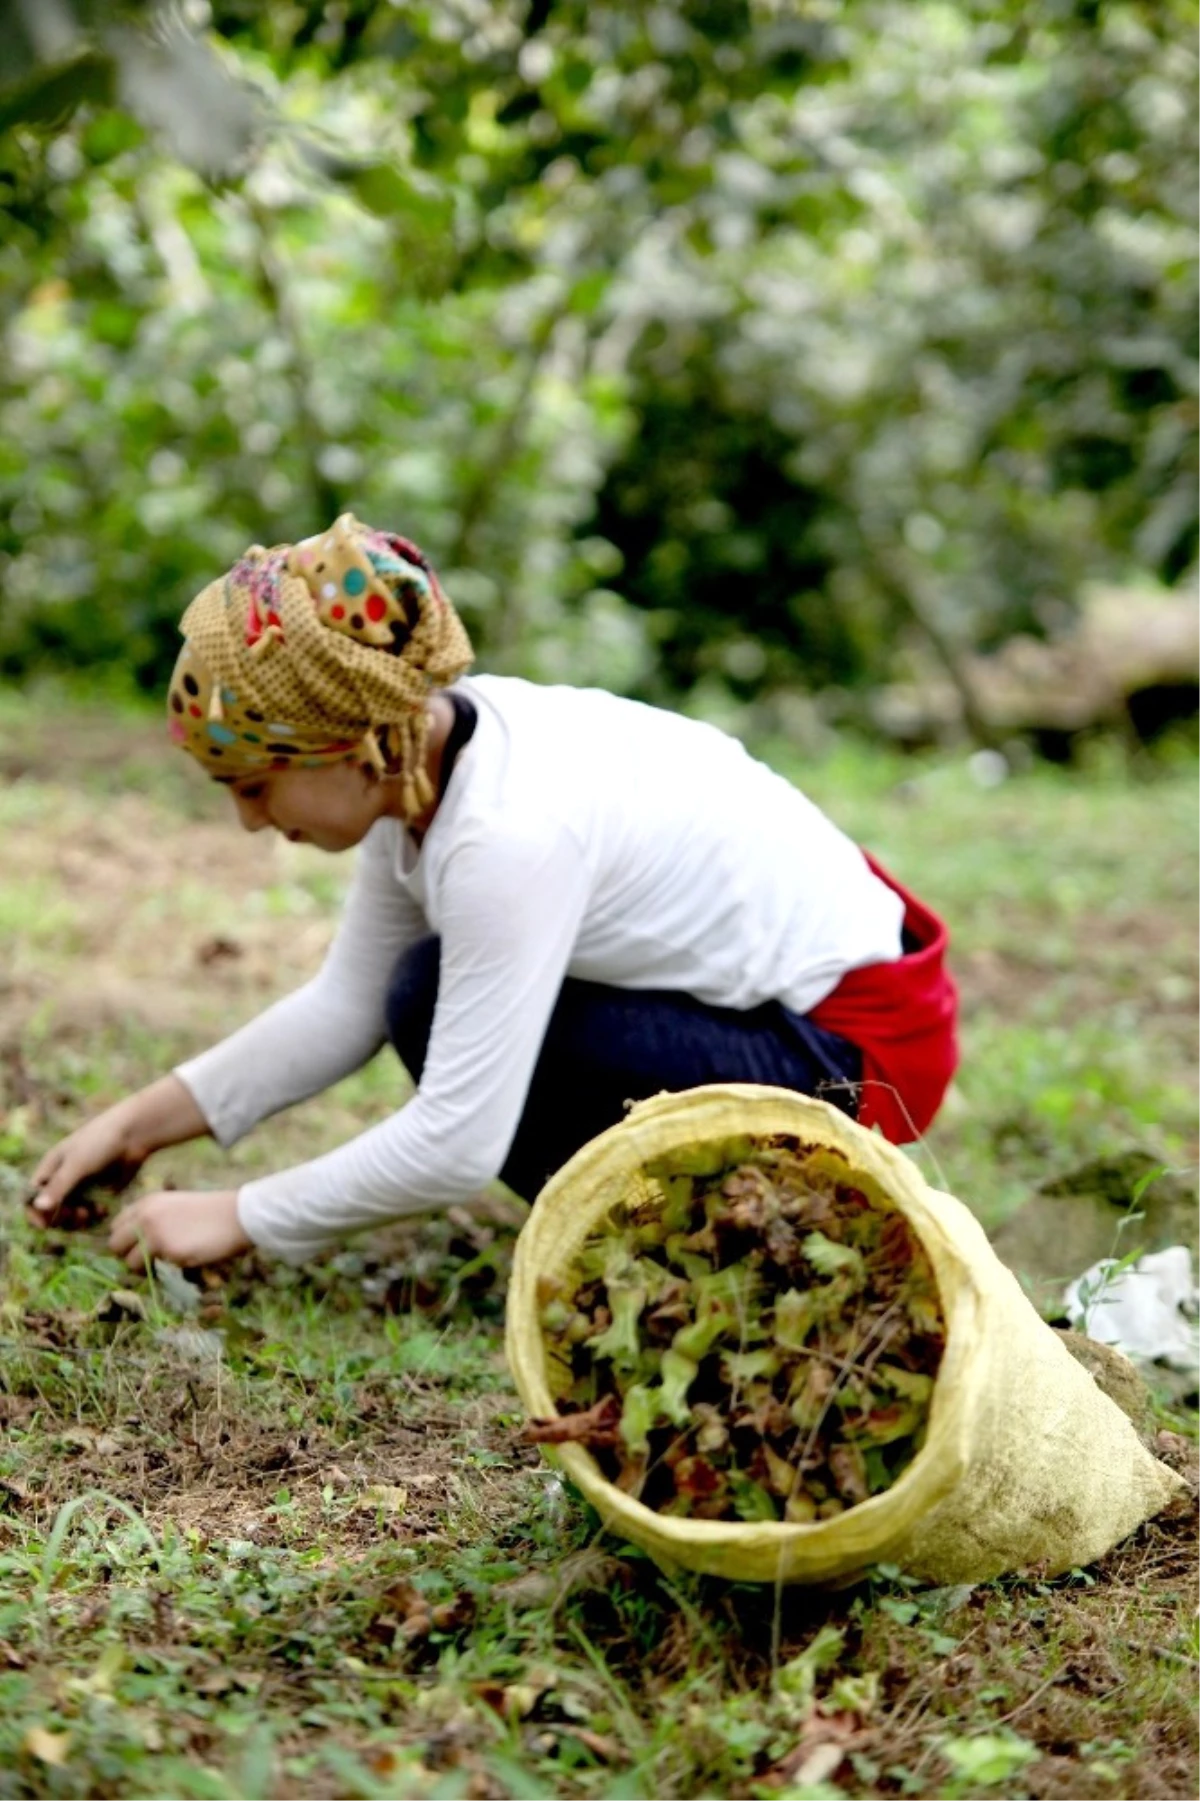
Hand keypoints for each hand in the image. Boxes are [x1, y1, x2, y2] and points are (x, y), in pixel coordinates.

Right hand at [29, 1106, 146, 1226]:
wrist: (133, 1134)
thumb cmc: (100, 1141)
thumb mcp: (77, 1164)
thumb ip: (59, 1186)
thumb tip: (38, 1207)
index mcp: (50, 1169)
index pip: (31, 1197)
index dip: (35, 1213)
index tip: (46, 1224)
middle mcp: (62, 1181)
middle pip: (50, 1211)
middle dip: (60, 1218)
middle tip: (77, 1214)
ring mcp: (81, 1188)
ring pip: (70, 1216)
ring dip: (77, 1221)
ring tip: (90, 1213)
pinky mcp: (99, 1193)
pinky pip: (90, 1214)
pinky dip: (93, 1217)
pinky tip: (103, 1210)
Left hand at [107, 1190, 250, 1271]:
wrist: (237, 1215)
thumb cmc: (211, 1212)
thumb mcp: (176, 1206)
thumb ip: (154, 1220)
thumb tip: (138, 1244)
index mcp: (147, 1202)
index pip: (116, 1226)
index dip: (126, 1240)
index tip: (140, 1247)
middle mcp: (145, 1216)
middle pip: (115, 1244)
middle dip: (127, 1255)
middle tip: (148, 1260)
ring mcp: (154, 1233)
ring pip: (128, 1262)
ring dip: (143, 1267)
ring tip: (165, 1263)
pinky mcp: (167, 1250)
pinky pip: (152, 1269)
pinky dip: (162, 1270)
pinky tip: (181, 1261)